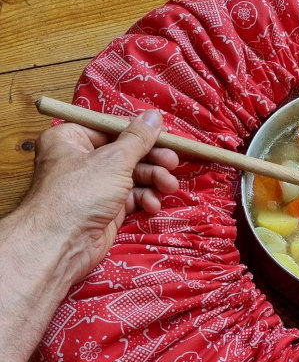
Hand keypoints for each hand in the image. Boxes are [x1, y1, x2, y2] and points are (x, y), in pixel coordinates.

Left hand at [21, 110, 178, 287]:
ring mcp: (94, 186)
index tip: (167, 136)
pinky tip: (152, 205)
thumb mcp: (114, 160)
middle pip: (126, 152)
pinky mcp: (105, 208)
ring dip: (153, 180)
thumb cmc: (79, 194)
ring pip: (132, 176)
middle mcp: (81, 160)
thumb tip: (155, 117)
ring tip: (168, 186)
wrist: (62, 244)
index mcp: (72, 138)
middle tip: (173, 163)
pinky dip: (144, 199)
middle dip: (152, 160)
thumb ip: (138, 138)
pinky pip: (131, 197)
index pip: (113, 128)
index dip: (141, 132)